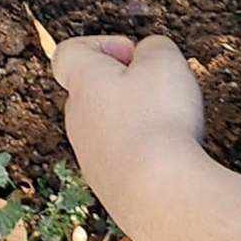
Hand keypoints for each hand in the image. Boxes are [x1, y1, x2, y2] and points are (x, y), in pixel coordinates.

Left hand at [51, 31, 207, 222]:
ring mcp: (90, 157)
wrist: (159, 195)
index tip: (131, 54)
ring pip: (109, 126)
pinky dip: (145, 152)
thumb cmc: (159, 122)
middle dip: (127, 84)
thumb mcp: (166, 61)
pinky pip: (124, 158)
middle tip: (160, 89)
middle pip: (93, 91)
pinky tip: (170, 156)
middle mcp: (78, 120)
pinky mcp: (108, 186)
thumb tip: (150, 54)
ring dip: (138, 121)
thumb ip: (155, 47)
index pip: (68, 53)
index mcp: (84, 84)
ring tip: (172, 124)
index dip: (100, 44)